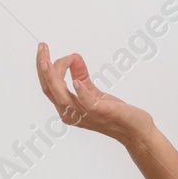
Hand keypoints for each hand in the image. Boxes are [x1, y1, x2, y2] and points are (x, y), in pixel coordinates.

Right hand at [36, 42, 153, 145]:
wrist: (135, 132)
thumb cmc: (115, 114)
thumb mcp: (95, 93)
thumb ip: (82, 77)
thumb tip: (74, 58)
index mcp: (68, 109)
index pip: (49, 87)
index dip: (44, 68)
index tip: (46, 49)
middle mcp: (72, 114)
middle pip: (50, 89)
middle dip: (43, 68)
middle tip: (42, 47)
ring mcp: (85, 114)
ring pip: (62, 96)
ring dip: (54, 77)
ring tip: (48, 62)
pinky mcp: (102, 113)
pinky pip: (87, 104)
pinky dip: (81, 92)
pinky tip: (76, 82)